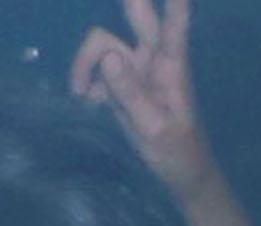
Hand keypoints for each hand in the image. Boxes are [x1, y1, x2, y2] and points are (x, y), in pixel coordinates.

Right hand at [71, 0, 216, 195]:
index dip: (174, 0)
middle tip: (108, 27)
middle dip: (127, 1)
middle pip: (136, 11)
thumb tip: (107, 56)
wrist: (180, 174)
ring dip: (86, 61)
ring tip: (80, 93)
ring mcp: (136, 68)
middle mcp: (153, 55)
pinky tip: (88, 102)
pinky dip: (88, 81)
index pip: (175, 18)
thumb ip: (132, 93)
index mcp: (171, 60)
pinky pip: (98, 70)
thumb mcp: (154, 127)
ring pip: (105, 43)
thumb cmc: (177, 151)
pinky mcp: (122, 85)